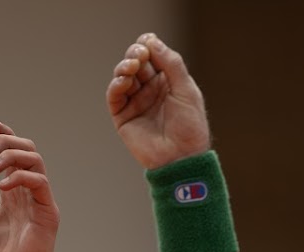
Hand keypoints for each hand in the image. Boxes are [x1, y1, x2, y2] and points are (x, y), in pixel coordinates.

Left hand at [0, 118, 57, 251]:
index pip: (14, 156)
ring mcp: (41, 203)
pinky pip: (39, 183)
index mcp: (15, 195)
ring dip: (12, 156)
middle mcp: (30, 195)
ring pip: (35, 161)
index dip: (4, 136)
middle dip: (6, 143)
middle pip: (27, 151)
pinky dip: (20, 177)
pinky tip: (1, 185)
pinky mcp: (47, 214)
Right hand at [106, 33, 211, 168]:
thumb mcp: (186, 89)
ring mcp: (135, 102)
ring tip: (132, 66)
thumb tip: (153, 41)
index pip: (153, 56)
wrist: (182, 157)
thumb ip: (171, 64)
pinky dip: (116, 85)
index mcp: (167, 81)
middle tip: (139, 54)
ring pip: (123, 77)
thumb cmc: (190, 126)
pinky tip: (124, 81)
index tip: (148, 42)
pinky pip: (114, 97)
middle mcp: (149, 90)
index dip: (148, 46)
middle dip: (135, 54)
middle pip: (135, 62)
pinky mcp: (123, 117)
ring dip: (124, 67)